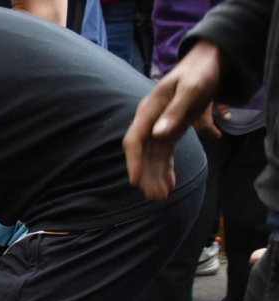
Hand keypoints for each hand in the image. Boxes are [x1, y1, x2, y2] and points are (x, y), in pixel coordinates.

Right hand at [123, 40, 220, 200]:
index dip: (134, 161)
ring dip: (157, 176)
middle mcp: (150, 121)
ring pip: (153, 156)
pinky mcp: (171, 130)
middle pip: (143, 153)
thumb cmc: (199, 72)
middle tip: (156, 196)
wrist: (208, 62)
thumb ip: (175, 112)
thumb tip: (158, 135)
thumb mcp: (192, 89)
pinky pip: (165, 153)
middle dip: (148, 175)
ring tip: (163, 196)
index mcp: (149, 109)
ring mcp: (160, 126)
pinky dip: (167, 168)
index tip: (135, 181)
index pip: (135, 140)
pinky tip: (171, 183)